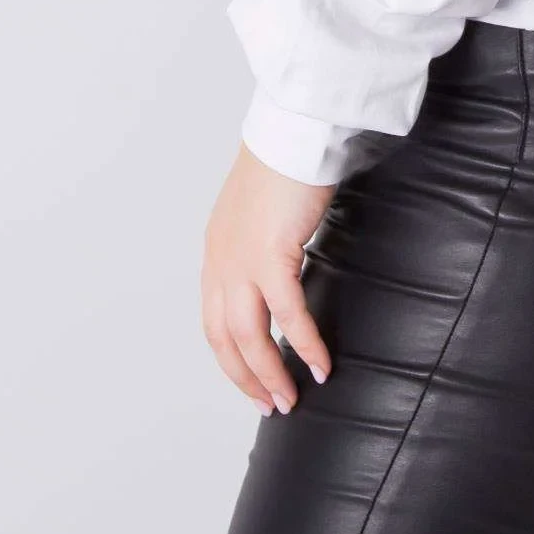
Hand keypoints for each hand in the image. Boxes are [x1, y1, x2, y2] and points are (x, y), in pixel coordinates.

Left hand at [201, 141, 335, 414]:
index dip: (231, 357)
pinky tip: (320, 363)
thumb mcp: (263, 209)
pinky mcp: (271, 255)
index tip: (253, 380)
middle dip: (246, 377)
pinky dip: (303, 342)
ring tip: (291, 398)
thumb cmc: (287, 158)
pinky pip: (287, 313)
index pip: (213, 320)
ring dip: (269, 372)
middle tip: (272, 404)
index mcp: (217, 250)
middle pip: (223, 338)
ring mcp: (241, 260)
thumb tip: (284, 264)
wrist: (293, 129)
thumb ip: (263, 239)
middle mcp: (221, 261)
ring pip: (248, 336)